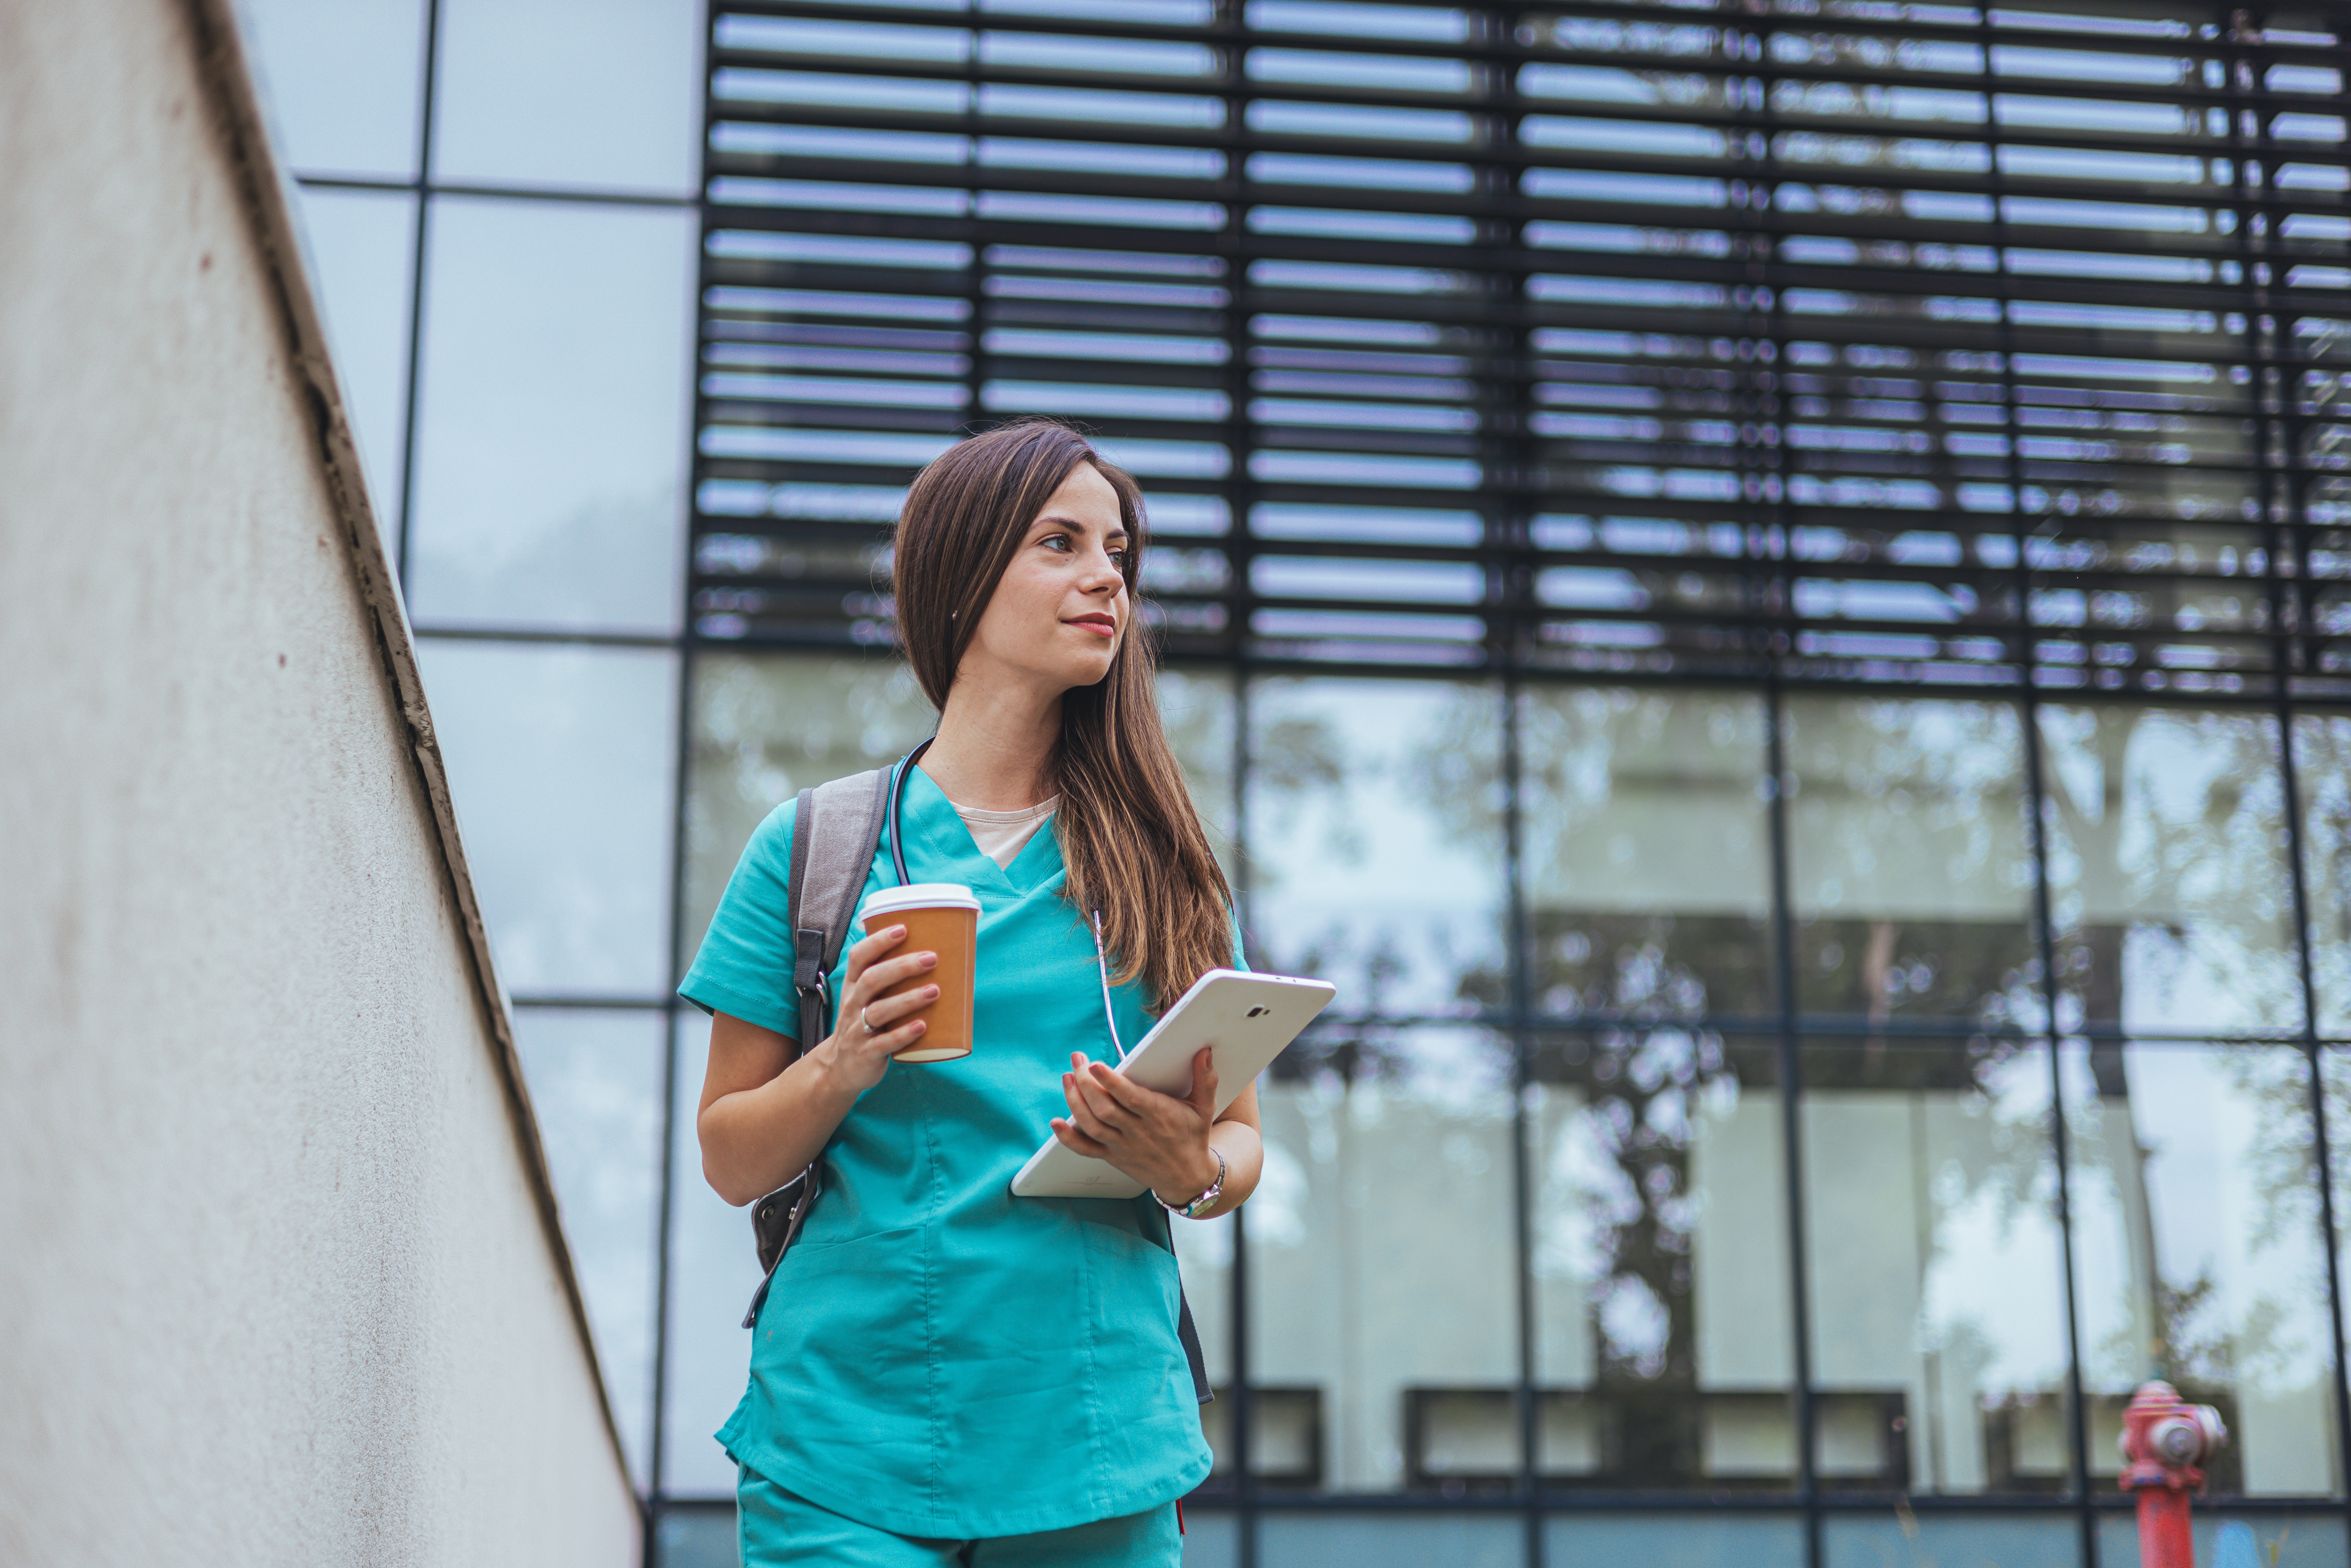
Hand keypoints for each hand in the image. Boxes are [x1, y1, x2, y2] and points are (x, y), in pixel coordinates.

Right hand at [815, 923, 936, 1092]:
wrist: (839, 1069)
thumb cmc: (863, 1025)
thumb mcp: (865, 1000)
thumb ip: (887, 980)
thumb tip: (930, 952)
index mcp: (853, 987)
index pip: (858, 958)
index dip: (878, 941)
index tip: (902, 928)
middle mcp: (853, 1005)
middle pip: (872, 980)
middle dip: (901, 966)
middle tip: (931, 958)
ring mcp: (858, 1030)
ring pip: (879, 1010)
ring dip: (908, 999)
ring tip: (935, 991)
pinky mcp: (867, 1054)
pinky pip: (885, 1043)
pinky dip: (904, 1034)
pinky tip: (922, 1026)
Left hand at [1051, 1046, 1219, 1206]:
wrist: (1187, 1179)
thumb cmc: (1194, 1137)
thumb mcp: (1205, 1107)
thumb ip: (1205, 1079)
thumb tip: (1205, 1052)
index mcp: (1159, 1116)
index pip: (1130, 1097)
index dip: (1110, 1081)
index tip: (1095, 1064)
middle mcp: (1138, 1132)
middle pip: (1104, 1108)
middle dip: (1085, 1082)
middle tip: (1076, 1060)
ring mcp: (1122, 1145)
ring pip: (1092, 1125)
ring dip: (1074, 1102)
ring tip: (1067, 1078)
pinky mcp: (1112, 1156)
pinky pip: (1086, 1149)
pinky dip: (1068, 1138)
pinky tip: (1055, 1123)